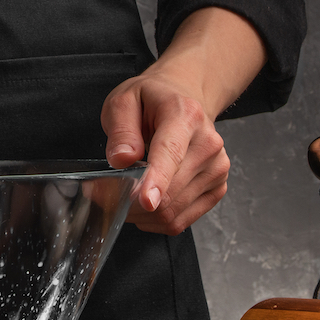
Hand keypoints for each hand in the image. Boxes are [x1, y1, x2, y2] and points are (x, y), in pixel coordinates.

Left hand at [101, 7, 266, 234]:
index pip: (171, 154)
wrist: (184, 99)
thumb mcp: (124, 101)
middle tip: (102, 194)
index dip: (157, 180)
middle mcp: (208, 144)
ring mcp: (217, 168)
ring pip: (174, 212)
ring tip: (124, 194)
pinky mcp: (217, 188)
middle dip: (132, 202)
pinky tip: (144, 203)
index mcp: (185, 117)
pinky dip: (157, 220)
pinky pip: (181, 220)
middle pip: (171, 191)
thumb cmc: (151, 101)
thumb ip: (121, 130)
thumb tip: (122, 159)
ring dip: (142, 214)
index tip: (146, 201)